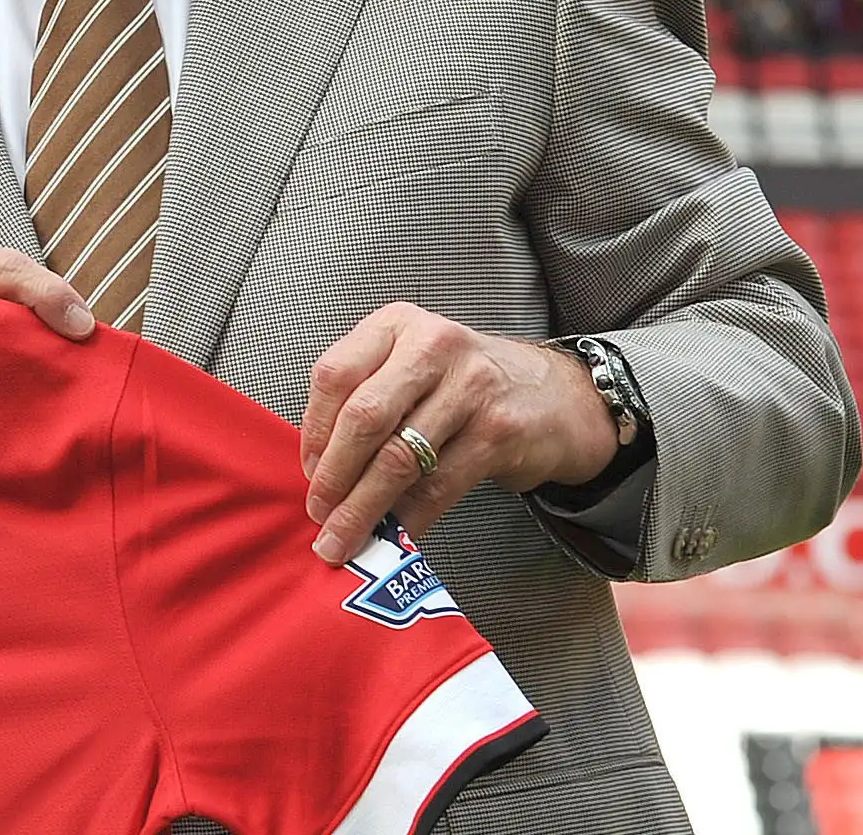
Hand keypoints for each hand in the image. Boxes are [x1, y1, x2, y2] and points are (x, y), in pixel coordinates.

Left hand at [299, 304, 621, 563]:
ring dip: (365, 507)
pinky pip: (440, 485)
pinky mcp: (499, 430)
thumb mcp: (410, 364)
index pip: (335, 375)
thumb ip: (364, 395)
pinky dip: (410, 516)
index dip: (315, 431)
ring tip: (344, 537)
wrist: (554, 394)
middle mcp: (432, 346)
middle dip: (335, 475)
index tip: (308, 472)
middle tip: (319, 513)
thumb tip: (317, 467)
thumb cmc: (460, 383)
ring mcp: (471, 387)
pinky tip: (394, 534)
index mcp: (395, 325)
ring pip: (400, 458)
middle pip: (365, 417)